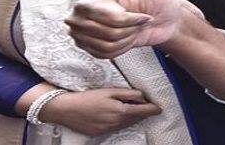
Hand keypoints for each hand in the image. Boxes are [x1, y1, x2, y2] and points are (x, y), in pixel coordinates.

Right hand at [40, 88, 160, 135]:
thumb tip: (141, 96)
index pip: (142, 112)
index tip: (159, 108)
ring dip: (131, 117)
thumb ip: (127, 94)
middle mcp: (115, 123)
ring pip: (126, 124)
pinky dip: (120, 121)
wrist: (66, 109)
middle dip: (142, 112)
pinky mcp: (99, 133)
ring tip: (133, 109)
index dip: (152, 110)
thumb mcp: (109, 91)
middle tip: (146, 105)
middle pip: (135, 119)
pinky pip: (115, 127)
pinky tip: (117, 114)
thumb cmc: (87, 97)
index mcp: (120, 112)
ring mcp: (107, 130)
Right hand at [65, 0, 204, 58]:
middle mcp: (84, 18)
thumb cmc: (154, 0)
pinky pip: (106, 54)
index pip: (99, 15)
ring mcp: (87, 35)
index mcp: (93, 0)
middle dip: (129, 29)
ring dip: (128, 39)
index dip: (124, 18)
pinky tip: (129, 39)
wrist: (165, 22)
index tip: (142, 13)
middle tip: (139, 21)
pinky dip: (123, 48)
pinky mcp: (94, 49)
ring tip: (134, 29)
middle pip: (104, 32)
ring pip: (106, 44)